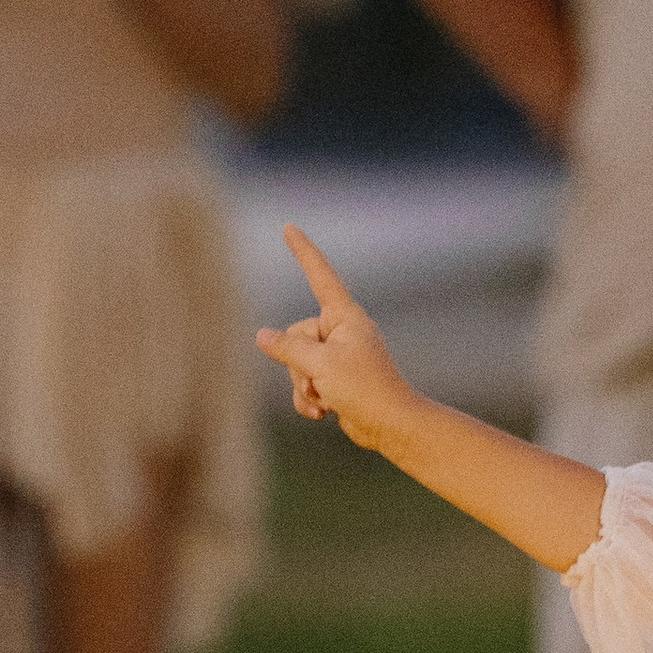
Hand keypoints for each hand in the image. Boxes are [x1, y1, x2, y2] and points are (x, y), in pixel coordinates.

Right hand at [257, 228, 420, 453]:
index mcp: (345, 316)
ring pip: (298, 364)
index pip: (319, 275)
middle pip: (297, 335)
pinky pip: (306, 382)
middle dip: (298, 364)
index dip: (303, 252)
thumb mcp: (319, 365)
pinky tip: (324, 412)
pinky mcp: (337, 378)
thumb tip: (262, 336)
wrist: (390, 425)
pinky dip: (309, 399)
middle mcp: (342, 331)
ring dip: (303, 386)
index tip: (289, 228)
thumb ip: (287, 347)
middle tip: (321, 381)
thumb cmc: (364, 388)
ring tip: (326, 400)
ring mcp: (339, 355)